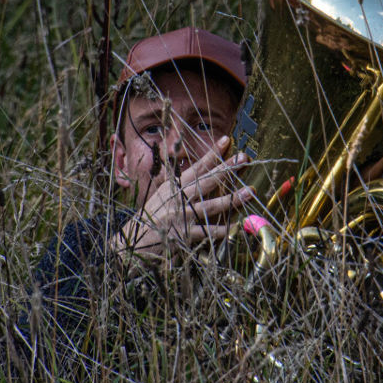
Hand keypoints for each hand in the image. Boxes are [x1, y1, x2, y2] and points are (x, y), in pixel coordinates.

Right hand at [111, 136, 252, 264]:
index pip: (196, 167)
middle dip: (226, 169)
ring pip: (211, 205)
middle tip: (243, 159)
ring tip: (249, 191)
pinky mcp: (184, 235)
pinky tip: (235, 227)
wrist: (133, 242)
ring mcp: (182, 217)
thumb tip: (189, 167)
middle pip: (206, 181)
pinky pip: (206, 232)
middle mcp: (178, 199)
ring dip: (232, 198)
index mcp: (174, 187)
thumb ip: (178, 183)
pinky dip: (221, 230)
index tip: (225, 140)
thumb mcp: (162, 196)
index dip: (211, 154)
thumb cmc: (151, 218)